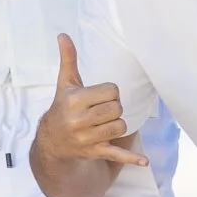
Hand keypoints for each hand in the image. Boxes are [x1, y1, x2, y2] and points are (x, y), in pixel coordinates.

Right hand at [38, 34, 147, 168]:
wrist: (52, 141)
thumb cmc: (63, 107)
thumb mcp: (65, 84)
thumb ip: (68, 59)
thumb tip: (63, 35)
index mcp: (75, 100)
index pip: (111, 91)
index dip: (110, 93)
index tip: (100, 96)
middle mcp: (79, 120)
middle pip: (117, 109)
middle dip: (114, 109)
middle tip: (101, 111)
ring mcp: (87, 138)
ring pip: (120, 127)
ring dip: (117, 124)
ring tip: (104, 123)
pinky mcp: (94, 152)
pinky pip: (116, 154)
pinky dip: (131, 158)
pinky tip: (144, 162)